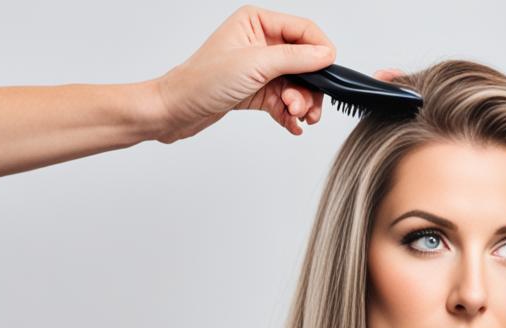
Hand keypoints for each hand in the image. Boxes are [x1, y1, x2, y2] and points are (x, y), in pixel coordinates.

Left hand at [150, 5, 335, 141]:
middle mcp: (260, 42)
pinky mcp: (256, 90)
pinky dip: (290, 115)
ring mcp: (259, 68)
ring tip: (296, 117)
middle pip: (304, 62)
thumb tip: (326, 54)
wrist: (176, 110)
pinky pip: (284, 101)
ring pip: (296, 85)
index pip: (304, 30)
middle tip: (306, 108)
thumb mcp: (255, 65)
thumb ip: (295, 58)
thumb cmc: (202, 81)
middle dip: (310, 87)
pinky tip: (292, 126)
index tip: (330, 74)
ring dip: (301, 104)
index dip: (321, 51)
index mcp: (257, 23)